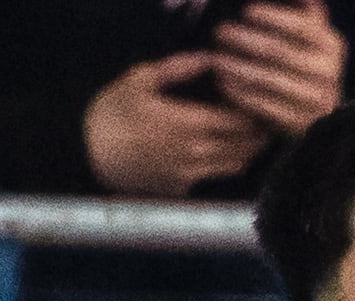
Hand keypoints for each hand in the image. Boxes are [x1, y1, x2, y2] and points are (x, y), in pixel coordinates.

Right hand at [83, 54, 272, 196]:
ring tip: (254, 136)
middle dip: (259, 132)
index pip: (238, 120)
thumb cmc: (113, 111)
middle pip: (245, 145)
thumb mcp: (140, 79)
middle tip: (265, 119)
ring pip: (235, 165)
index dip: (254, 111)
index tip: (259, 101)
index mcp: (188, 122)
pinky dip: (225, 165)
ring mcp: (190, 174)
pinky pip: (214, 177)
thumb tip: (210, 58)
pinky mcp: (182, 188)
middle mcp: (195, 152)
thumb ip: (178, 68)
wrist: (89, 154)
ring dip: (248, 150)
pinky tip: (226, 152)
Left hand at [211, 0, 345, 141]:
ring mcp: (315, 101)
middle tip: (220, 33)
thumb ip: (305, 11)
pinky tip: (224, 84)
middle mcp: (328, 73)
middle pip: (280, 52)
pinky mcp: (300, 124)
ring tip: (216, 60)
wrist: (319, 115)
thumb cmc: (305, 64)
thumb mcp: (312, 35)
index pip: (301, 27)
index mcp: (331, 45)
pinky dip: (241, 95)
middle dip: (245, 40)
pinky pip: (265, 107)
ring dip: (238, 68)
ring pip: (269, 80)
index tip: (246, 12)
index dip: (273, 17)